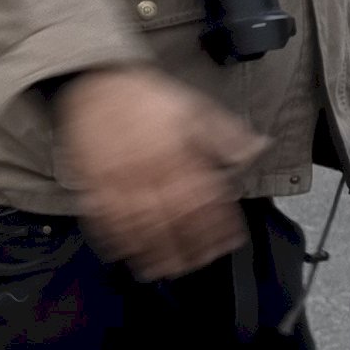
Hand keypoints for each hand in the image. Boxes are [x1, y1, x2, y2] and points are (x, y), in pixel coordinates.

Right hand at [53, 64, 255, 280]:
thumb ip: (226, 133)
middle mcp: (148, 170)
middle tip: (197, 264)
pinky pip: (101, 217)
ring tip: (165, 269)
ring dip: (152, 251)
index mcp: (176, 153)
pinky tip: (124, 252)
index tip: (228, 242)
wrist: (97, 80)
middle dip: (187, 246)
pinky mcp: (92, 182)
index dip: (217, 225)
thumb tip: (257, 147)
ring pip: (137, 224)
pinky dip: (113, 238)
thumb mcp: (194, 107)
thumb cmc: (146, 97)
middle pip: (171, 219)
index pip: (203, 199)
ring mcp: (117, 179)